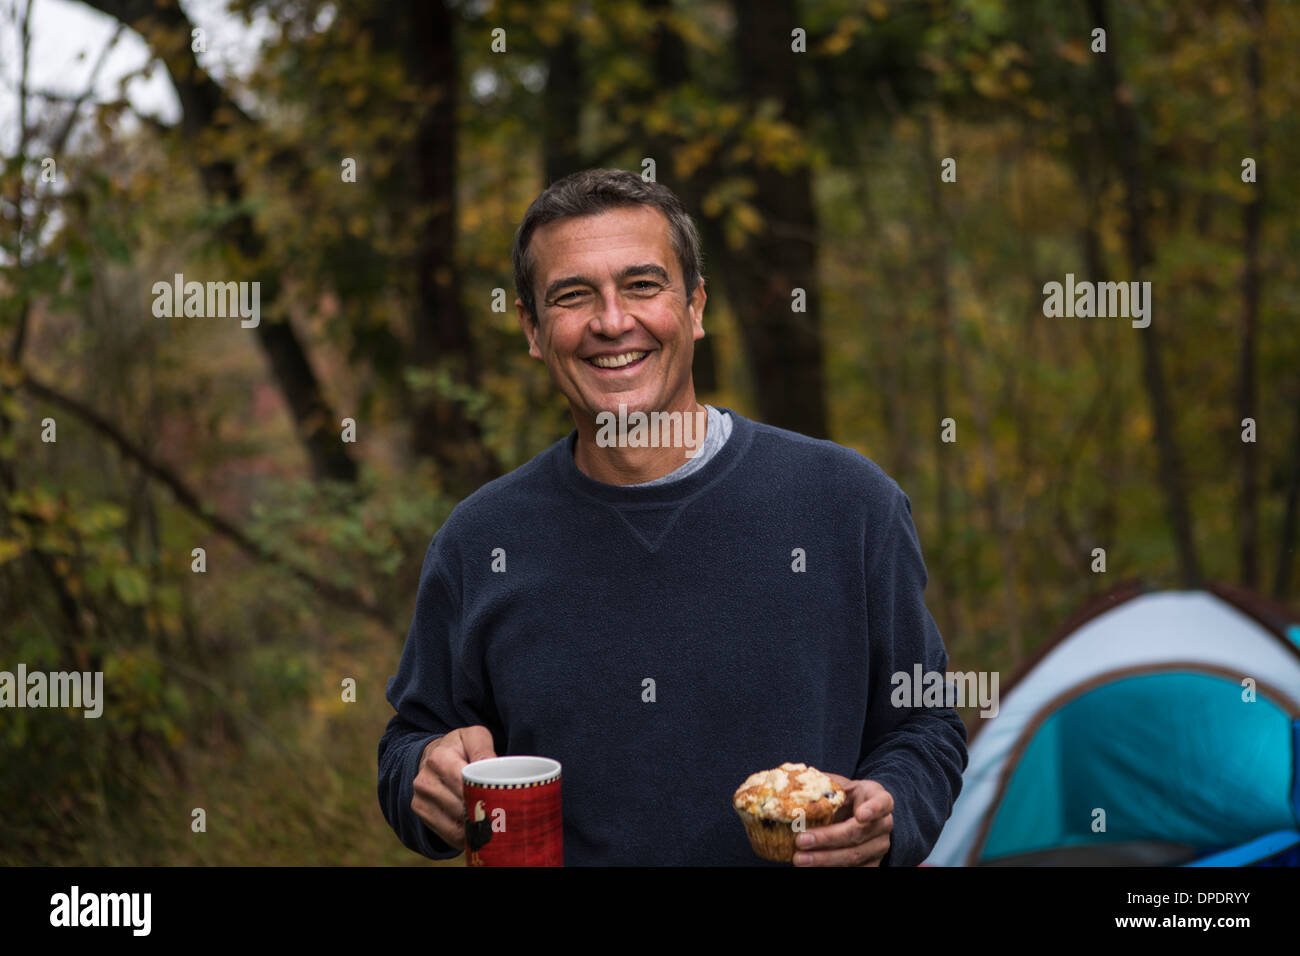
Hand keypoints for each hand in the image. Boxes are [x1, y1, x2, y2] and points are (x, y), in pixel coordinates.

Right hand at [411, 726, 497, 849]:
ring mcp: (420, 798)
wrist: (432, 755)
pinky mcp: (420, 812)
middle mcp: (425, 780)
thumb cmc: (459, 747)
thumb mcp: (474, 737)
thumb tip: (492, 769)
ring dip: (476, 828)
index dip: (483, 793)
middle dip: (483, 813)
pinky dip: (466, 836)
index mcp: (439, 757)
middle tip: (503, 816)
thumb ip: (484, 750)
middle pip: (461, 807)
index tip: (502, 799)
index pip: (463, 783)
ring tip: (493, 823)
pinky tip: (477, 830)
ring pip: (456, 826)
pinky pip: (448, 834)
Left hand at [792, 774, 893, 866]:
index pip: (882, 803)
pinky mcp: (872, 863)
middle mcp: (884, 824)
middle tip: (801, 840)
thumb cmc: (846, 796)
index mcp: (879, 798)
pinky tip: (812, 867)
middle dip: (828, 838)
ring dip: (825, 859)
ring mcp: (879, 846)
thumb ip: (824, 785)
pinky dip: (831, 868)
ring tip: (799, 858)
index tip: (861, 815)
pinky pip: (854, 870)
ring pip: (854, 856)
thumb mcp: (839, 785)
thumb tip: (796, 788)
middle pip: (859, 833)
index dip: (873, 809)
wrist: (860, 812)